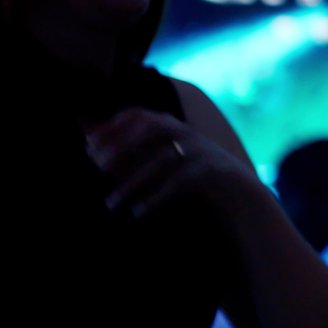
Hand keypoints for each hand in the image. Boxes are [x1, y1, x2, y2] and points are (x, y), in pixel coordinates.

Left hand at [83, 109, 257, 219]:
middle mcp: (187, 132)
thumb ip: (137, 153)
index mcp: (173, 125)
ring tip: (111, 203)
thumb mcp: (165, 158)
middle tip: (97, 168)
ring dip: (132, 182)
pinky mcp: (210, 172)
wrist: (238, 193)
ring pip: (161, 160)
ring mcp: (200, 151)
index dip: (113, 126)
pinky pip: (177, 183)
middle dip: (121, 147)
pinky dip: (155, 197)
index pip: (139, 115)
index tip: (89, 145)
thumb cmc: (191, 176)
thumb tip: (96, 156)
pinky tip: (137, 212)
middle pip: (150, 130)